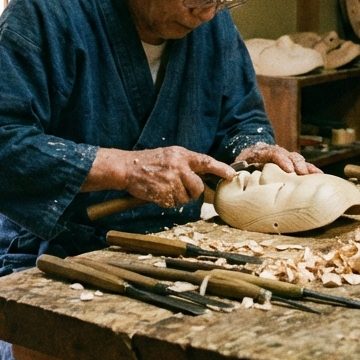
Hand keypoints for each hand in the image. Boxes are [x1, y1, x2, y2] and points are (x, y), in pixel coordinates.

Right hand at [85, 146, 236, 208]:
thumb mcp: (170, 155)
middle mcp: (178, 167)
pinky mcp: (163, 193)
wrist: (127, 168)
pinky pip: (173, 203)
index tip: (231, 174)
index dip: (220, 168)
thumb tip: (204, 175)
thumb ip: (186, 163)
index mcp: (181, 155)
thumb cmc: (149, 162)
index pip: (206, 162)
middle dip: (192, 191)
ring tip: (164, 188)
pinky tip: (158, 192)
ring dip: (177, 197)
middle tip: (180, 188)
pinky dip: (167, 201)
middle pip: (198, 186)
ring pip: (186, 197)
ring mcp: (171, 180)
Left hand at [234, 143, 320, 175]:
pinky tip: (320, 177)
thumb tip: (233, 176)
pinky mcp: (291, 164)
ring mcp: (286, 158)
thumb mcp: (238, 164)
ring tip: (315, 176)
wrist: (250, 154)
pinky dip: (311, 170)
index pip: (274, 153)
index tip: (288, 170)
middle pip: (289, 155)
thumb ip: (237, 169)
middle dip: (297, 164)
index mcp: (263, 152)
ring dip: (306, 167)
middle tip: (302, 174)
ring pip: (298, 160)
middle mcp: (277, 153)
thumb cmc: (243, 163)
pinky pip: (303, 166)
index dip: (282, 160)